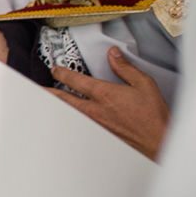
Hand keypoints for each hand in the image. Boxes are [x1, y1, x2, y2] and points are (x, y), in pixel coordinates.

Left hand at [50, 47, 170, 159]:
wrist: (159, 141)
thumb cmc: (153, 116)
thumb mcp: (144, 84)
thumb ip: (125, 68)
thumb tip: (113, 54)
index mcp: (104, 94)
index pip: (75, 80)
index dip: (62, 73)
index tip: (55, 69)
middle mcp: (95, 109)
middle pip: (63, 98)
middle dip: (48, 91)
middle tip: (37, 87)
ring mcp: (94, 124)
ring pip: (68, 112)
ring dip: (56, 106)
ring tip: (44, 102)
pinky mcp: (98, 134)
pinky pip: (78, 124)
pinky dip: (68, 119)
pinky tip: (64, 119)